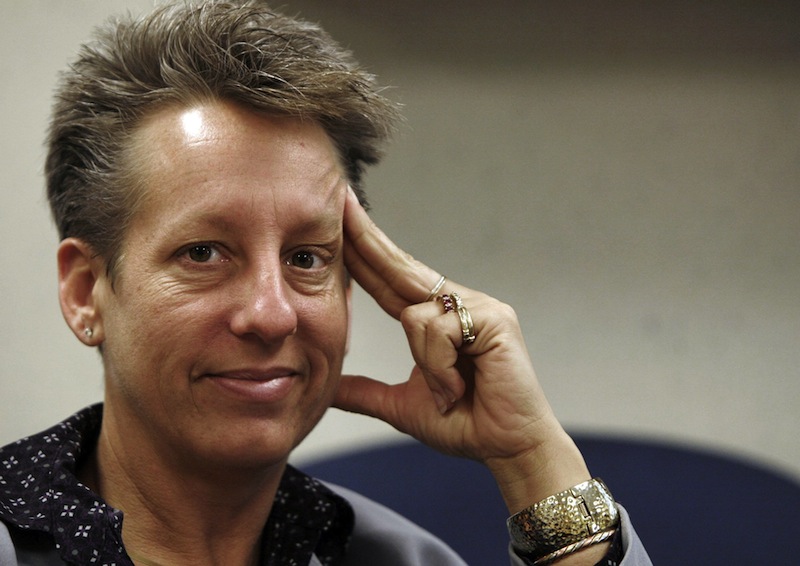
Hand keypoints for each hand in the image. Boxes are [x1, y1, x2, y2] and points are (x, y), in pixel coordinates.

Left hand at [335, 187, 591, 512]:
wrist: (506, 448)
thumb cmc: (464, 424)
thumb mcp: (402, 407)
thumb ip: (366, 392)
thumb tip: (329, 387)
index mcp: (435, 320)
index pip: (389, 283)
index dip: (363, 256)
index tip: (340, 225)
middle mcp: (457, 305)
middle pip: (401, 269)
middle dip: (368, 240)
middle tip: (341, 201)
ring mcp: (479, 308)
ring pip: (415, 316)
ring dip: (426, 365)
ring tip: (448, 394)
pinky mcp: (494, 319)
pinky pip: (440, 330)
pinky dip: (440, 368)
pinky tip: (458, 387)